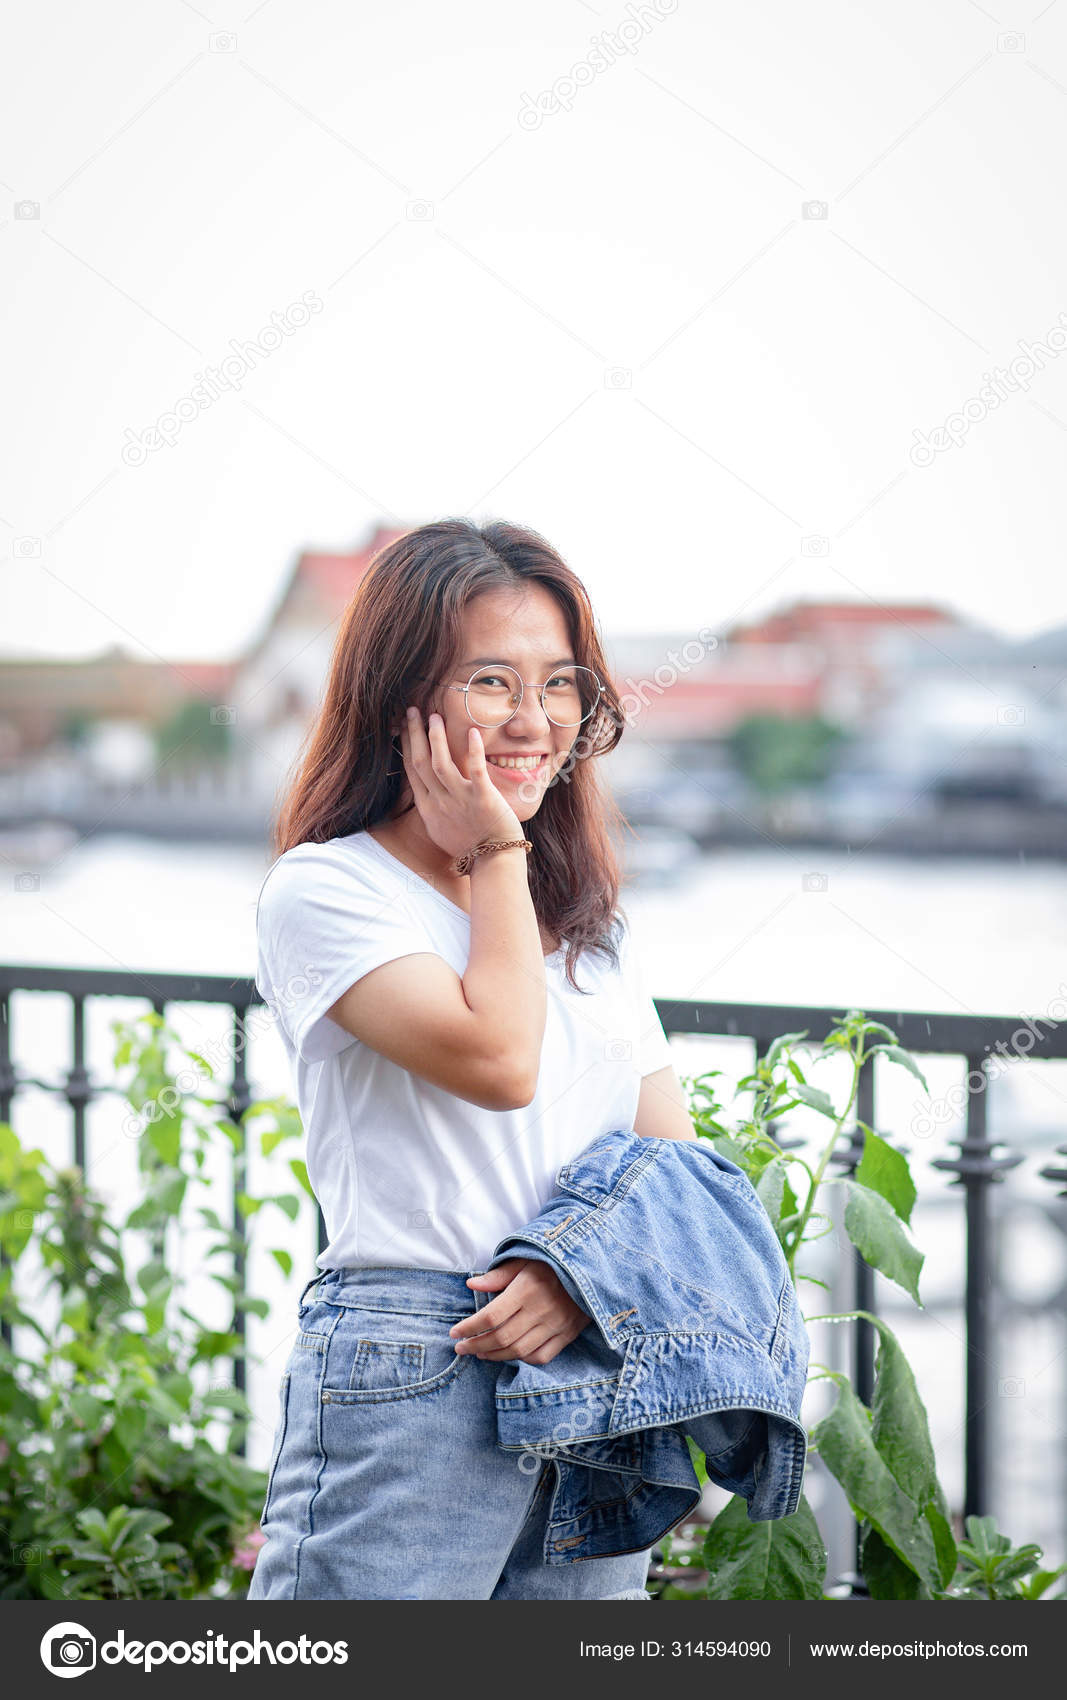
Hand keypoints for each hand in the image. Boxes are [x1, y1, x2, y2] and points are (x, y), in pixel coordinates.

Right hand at [400, 708, 523, 861]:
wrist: (493, 861)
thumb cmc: (469, 845)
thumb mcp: (440, 829)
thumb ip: (432, 808)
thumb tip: (426, 790)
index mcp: (428, 809)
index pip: (411, 771)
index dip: (406, 746)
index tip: (403, 727)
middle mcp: (439, 802)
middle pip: (420, 762)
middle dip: (414, 734)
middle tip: (413, 711)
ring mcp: (460, 800)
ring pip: (440, 764)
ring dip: (436, 738)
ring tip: (435, 717)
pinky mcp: (483, 799)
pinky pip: (475, 771)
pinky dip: (473, 751)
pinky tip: (473, 732)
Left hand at [449, 1258, 589, 1364]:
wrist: (592, 1267)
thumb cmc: (553, 1260)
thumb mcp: (525, 1259)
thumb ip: (498, 1275)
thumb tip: (471, 1285)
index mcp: (527, 1289)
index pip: (491, 1316)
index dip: (469, 1327)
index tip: (454, 1332)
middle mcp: (540, 1310)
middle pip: (501, 1338)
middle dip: (476, 1345)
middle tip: (461, 1348)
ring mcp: (555, 1325)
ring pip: (519, 1351)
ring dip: (495, 1356)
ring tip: (479, 1353)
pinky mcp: (568, 1334)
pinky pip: (541, 1356)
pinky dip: (522, 1359)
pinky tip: (510, 1355)